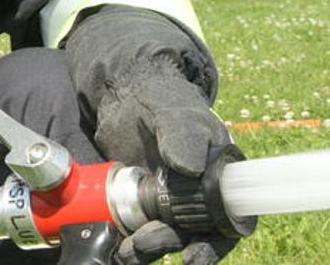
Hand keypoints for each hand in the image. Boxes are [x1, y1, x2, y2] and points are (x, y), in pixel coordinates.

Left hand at [63, 5, 244, 262]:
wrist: (125, 94)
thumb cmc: (162, 99)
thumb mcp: (174, 112)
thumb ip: (183, 134)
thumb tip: (191, 168)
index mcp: (220, 177)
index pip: (228, 220)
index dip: (214, 244)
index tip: (194, 257)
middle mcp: (199, 195)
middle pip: (193, 234)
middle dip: (171, 245)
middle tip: (144, 246)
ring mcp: (169, 199)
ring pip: (165, 235)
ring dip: (148, 248)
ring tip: (127, 252)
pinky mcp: (141, 200)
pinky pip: (139, 226)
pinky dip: (129, 239)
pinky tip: (115, 245)